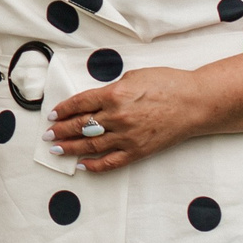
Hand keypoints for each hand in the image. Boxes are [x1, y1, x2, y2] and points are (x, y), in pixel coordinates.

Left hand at [45, 67, 207, 172]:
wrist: (194, 103)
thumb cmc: (167, 84)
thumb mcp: (134, 76)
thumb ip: (112, 88)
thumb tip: (97, 99)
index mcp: (114, 94)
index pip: (79, 103)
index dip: (63, 110)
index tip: (52, 114)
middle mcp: (116, 117)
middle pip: (80, 126)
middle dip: (60, 131)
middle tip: (47, 135)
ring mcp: (126, 136)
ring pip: (90, 145)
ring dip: (70, 148)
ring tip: (56, 149)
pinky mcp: (137, 151)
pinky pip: (110, 162)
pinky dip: (94, 165)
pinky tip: (82, 165)